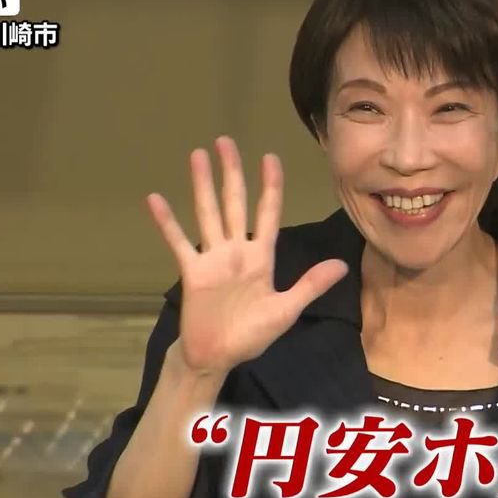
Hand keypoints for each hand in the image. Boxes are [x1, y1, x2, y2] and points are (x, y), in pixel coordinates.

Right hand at [146, 136, 348, 375]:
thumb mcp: (286, 310)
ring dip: (202, 185)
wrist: (218, 357)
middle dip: (232, 172)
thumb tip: (342, 265)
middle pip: (235, 203)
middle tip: (226, 141)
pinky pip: (179, 242)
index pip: (268, 213)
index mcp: (262, 257)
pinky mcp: (192, 271)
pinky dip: (167, 222)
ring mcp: (213, 258)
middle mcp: (236, 250)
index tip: (270, 158)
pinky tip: (155, 199)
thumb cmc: (251, 335)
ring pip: (208, 213)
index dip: (270, 186)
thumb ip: (310, 285)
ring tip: (196, 155)